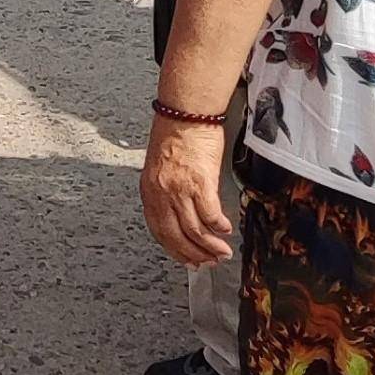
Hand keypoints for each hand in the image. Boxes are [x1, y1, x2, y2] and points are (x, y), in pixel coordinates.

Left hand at [140, 117, 235, 266]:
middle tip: (209, 261)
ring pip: (194, 230)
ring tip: (222, 252)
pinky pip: (210, 215)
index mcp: (149, 191)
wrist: (185, 113)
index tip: (188, 260)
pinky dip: (218, 227)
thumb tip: (180, 216)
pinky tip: (225, 229)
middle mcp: (161, 194)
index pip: (159, 231)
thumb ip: (165, 193)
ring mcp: (179, 190)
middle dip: (195, 254)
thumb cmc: (174, 134)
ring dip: (210, 246)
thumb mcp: (160, 169)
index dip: (176, 251)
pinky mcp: (199, 183)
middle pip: (177, 236)